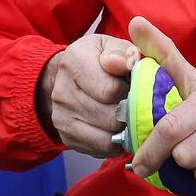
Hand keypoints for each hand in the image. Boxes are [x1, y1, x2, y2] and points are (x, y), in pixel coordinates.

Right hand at [37, 33, 140, 156]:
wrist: (69, 77)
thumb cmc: (98, 60)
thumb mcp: (112, 46)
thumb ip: (123, 52)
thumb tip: (122, 64)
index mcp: (73, 61)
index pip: (109, 90)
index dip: (130, 91)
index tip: (133, 86)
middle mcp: (61, 91)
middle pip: (109, 116)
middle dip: (129, 112)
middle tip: (134, 104)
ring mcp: (61, 117)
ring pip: (107, 136)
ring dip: (123, 129)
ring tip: (127, 116)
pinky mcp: (66, 137)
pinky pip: (101, 149)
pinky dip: (115, 142)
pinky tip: (117, 128)